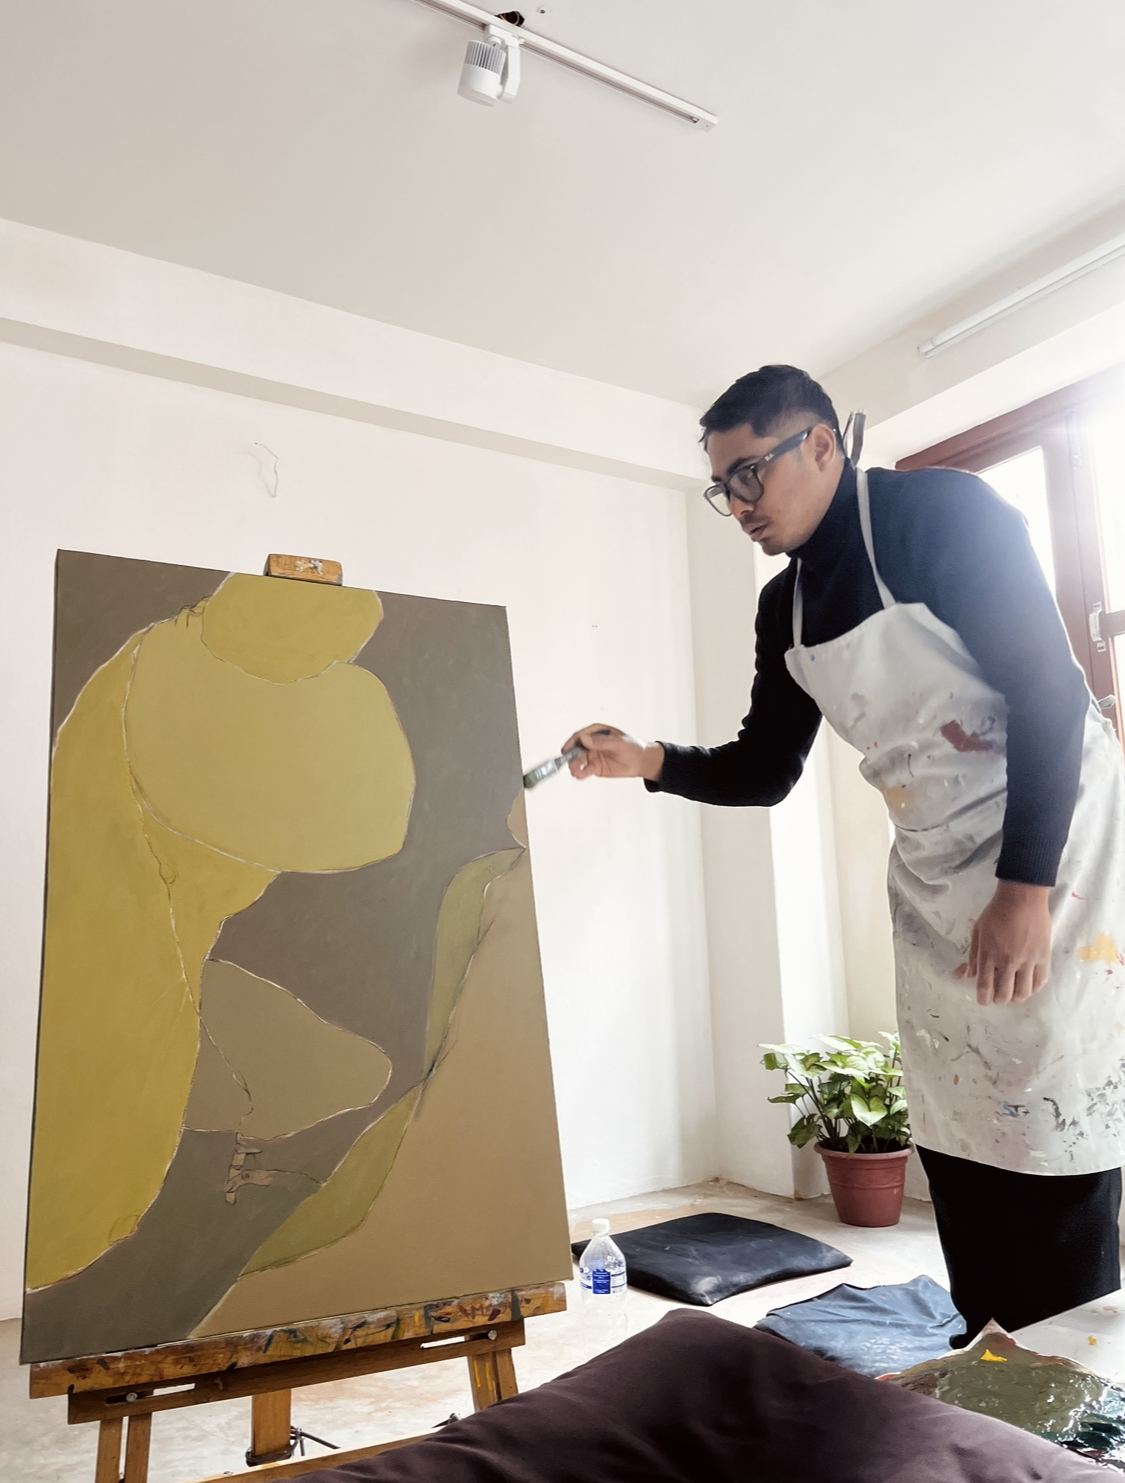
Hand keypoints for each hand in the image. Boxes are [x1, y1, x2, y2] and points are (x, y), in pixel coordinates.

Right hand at [562, 723, 663, 782]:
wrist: (641, 762)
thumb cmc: (632, 747)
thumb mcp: (617, 742)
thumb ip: (601, 742)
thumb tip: (585, 739)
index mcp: (597, 732)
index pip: (581, 736)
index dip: (572, 742)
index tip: (568, 748)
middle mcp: (592, 744)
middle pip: (577, 748)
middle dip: (571, 755)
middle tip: (570, 761)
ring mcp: (592, 756)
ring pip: (578, 760)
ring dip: (574, 765)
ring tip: (574, 770)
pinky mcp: (595, 767)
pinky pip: (584, 770)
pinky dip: (580, 773)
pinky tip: (578, 775)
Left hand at [962, 881, 1051, 1006]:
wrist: (1022, 898)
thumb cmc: (996, 912)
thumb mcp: (978, 931)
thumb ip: (974, 955)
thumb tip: (969, 975)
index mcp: (988, 954)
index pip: (985, 986)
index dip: (983, 998)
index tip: (983, 1001)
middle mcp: (1007, 961)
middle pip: (1004, 994)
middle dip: (999, 1000)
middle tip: (999, 998)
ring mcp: (1027, 960)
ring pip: (1023, 992)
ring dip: (1017, 998)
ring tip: (1014, 995)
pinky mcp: (1043, 957)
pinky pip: (1040, 981)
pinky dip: (1033, 989)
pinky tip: (1029, 987)